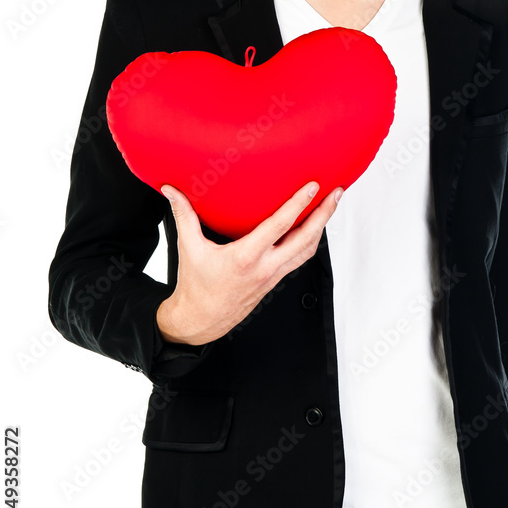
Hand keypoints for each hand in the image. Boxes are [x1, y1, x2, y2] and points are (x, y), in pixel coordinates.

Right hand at [156, 180, 341, 345]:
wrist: (201, 321)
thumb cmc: (196, 285)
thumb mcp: (188, 248)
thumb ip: (183, 215)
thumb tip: (170, 189)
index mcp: (246, 257)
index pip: (279, 226)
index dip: (298, 204)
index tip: (312, 186)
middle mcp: (265, 267)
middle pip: (306, 238)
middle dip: (324, 214)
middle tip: (336, 192)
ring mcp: (273, 275)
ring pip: (308, 250)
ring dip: (322, 227)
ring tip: (331, 205)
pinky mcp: (275, 280)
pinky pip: (300, 259)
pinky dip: (312, 241)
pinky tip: (314, 228)